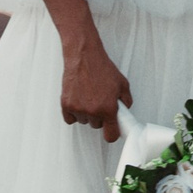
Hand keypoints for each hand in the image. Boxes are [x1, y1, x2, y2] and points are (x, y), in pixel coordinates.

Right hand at [59, 26, 131, 141]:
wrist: (84, 56)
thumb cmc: (101, 68)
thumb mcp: (122, 83)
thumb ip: (126, 101)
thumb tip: (124, 112)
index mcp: (108, 108)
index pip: (111, 135)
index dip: (112, 133)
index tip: (112, 130)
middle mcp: (92, 111)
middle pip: (97, 126)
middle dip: (100, 117)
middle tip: (100, 102)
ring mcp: (78, 109)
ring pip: (84, 121)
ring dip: (87, 114)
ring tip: (89, 96)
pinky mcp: (66, 105)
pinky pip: (70, 119)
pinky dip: (74, 113)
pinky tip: (78, 100)